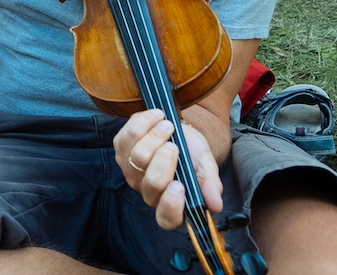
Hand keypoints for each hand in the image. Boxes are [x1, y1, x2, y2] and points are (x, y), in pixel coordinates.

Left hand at [114, 109, 221, 230]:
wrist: (177, 128)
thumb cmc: (192, 151)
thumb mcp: (205, 164)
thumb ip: (210, 183)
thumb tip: (216, 205)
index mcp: (172, 201)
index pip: (167, 218)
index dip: (171, 206)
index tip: (180, 186)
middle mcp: (148, 191)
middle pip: (152, 183)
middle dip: (164, 160)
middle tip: (175, 145)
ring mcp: (131, 172)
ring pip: (136, 157)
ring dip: (155, 137)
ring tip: (168, 125)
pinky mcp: (120, 151)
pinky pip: (126, 137)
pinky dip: (143, 123)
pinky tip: (156, 117)